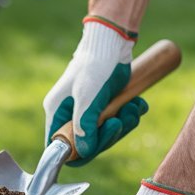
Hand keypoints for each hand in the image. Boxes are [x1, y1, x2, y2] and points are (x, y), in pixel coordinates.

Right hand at [43, 20, 146, 166]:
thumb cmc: (95, 66)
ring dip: (123, 124)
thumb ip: (84, 127)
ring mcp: (88, 109)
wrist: (112, 42)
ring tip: (132, 108)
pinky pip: (117, 120)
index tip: (96, 144)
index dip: (77, 152)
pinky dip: (129, 114)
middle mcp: (70, 113)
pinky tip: (137, 104)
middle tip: (120, 121)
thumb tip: (84, 151)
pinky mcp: (105, 104)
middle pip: (87, 142)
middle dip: (108, 135)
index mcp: (57, 112)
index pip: (60, 144)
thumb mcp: (87, 99)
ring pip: (105, 133)